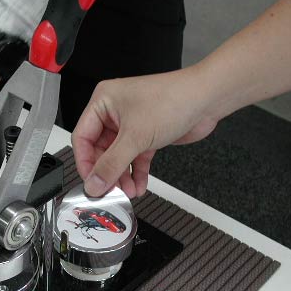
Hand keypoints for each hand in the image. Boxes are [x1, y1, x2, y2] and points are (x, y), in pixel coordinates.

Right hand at [71, 67, 218, 197]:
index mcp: (103, 102)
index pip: (82, 137)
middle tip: (110, 191)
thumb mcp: (135, 136)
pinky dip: (136, 172)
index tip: (91, 182)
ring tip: (128, 191)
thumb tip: (94, 183)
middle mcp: (114, 112)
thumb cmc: (173, 99)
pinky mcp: (146, 135)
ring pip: (118, 157)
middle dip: (108, 172)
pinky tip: (139, 185)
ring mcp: (130, 124)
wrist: (207, 98)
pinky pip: (134, 158)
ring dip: (122, 176)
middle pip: (100, 151)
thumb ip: (111, 164)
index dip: (85, 162)